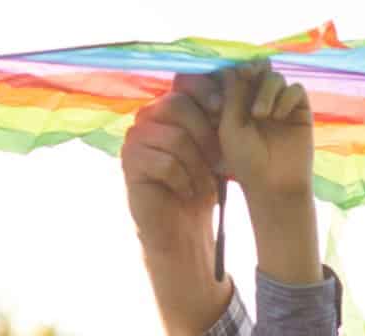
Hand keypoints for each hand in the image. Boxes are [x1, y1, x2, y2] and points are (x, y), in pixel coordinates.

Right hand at [122, 79, 223, 262]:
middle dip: (206, 135)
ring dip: (198, 166)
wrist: (183, 227)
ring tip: (203, 185)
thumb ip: (219, 118)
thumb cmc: (201, 184)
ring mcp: (135, 137)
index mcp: (169, 107)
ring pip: (175, 137)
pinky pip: (165, 163)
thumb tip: (235, 85)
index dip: (205, 90)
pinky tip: (187, 192)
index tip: (221, 108)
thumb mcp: (217, 149)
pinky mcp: (129, 161)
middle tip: (217, 163)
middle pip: (178, 104)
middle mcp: (148, 116)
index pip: (183, 80)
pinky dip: (184, 181)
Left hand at [197, 59, 315, 205]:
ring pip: (276, 77)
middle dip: (253, 70)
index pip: (239, 74)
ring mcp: (281, 105)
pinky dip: (286, 98)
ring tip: (261, 114)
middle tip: (248, 75)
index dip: (237, 67)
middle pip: (259, 69)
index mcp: (239, 103)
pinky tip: (279, 116)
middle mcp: (260, 100)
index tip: (235, 71)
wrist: (274, 184)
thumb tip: (232, 66)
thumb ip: (233, 96)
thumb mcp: (231, 126)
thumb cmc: (246, 161)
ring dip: (267, 90)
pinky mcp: (300, 111)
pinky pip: (295, 90)